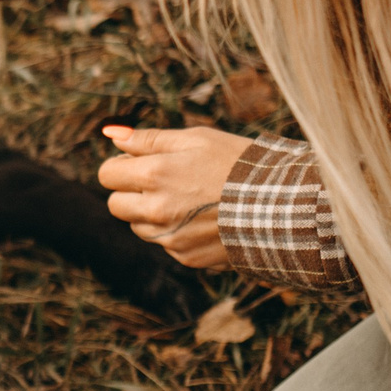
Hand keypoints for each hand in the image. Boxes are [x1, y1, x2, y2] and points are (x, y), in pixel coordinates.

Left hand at [96, 124, 253, 270]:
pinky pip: (165, 243)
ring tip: (190, 200)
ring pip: (138, 226)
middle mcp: (156, 210)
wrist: (284, 206)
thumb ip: (149, 139)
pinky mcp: (185, 257)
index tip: (141, 163)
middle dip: (130, 192)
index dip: (122, 166)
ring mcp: (169, 237)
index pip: (107, 174)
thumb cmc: (240, 164)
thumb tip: (110, 133)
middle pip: (115, 204)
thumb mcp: (197, 139)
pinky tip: (204, 219)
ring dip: (151, 214)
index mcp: (155, 174)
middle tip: (163, 181)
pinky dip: (175, 232)